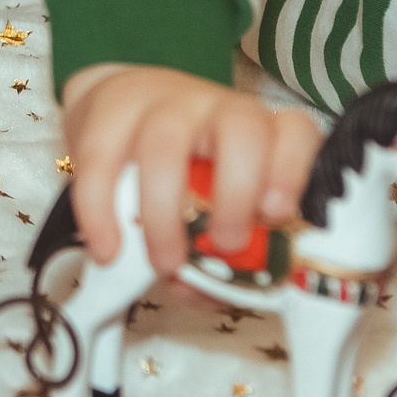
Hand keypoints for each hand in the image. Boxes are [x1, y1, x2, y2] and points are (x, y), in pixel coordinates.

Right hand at [58, 62, 320, 273]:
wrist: (116, 110)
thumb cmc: (180, 172)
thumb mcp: (210, 209)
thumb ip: (218, 256)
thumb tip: (205, 292)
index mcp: (259, 134)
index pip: (295, 132)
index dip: (292, 170)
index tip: (277, 214)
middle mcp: (219, 110)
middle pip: (240, 129)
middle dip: (236, 193)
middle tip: (224, 244)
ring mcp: (163, 105)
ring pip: (165, 142)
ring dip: (164, 211)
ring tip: (164, 263)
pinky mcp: (109, 110)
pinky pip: (101, 157)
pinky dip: (101, 211)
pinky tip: (108, 251)